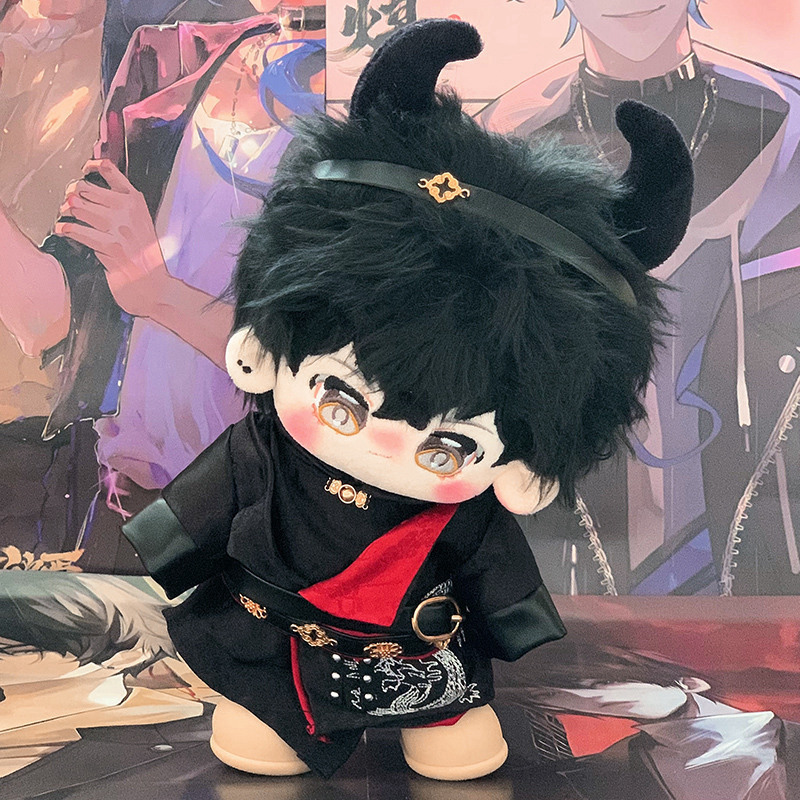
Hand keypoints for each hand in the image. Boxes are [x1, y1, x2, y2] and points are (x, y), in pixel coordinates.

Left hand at [55, 159, 170, 317]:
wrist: (154, 286)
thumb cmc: (145, 258)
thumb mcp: (140, 225)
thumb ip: (121, 207)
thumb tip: (87, 193)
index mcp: (136, 202)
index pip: (110, 170)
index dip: (91, 167)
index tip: (84, 171)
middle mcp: (128, 211)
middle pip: (85, 188)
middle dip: (71, 194)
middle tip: (69, 204)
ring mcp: (119, 228)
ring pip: (78, 207)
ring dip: (65, 212)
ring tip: (65, 218)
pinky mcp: (109, 245)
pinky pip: (77, 230)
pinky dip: (65, 230)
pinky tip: (63, 231)